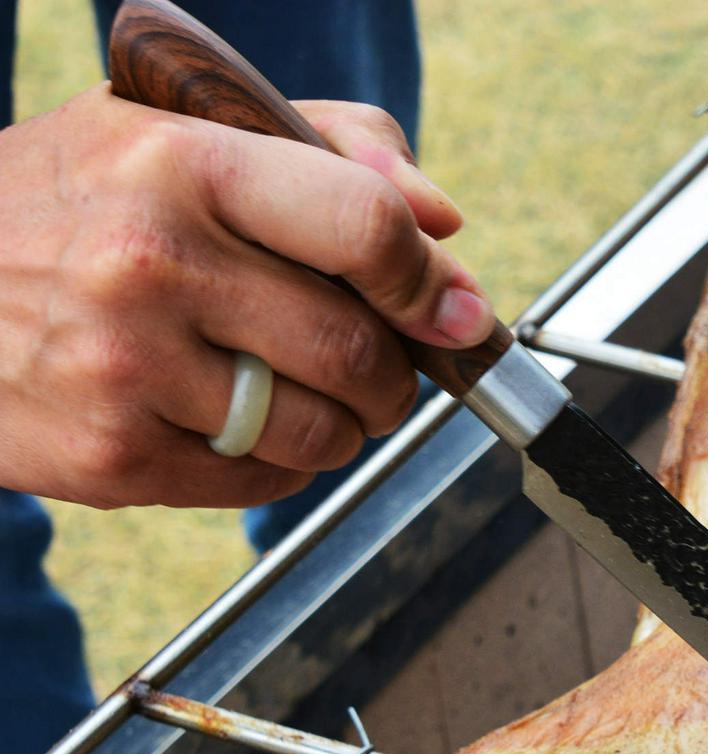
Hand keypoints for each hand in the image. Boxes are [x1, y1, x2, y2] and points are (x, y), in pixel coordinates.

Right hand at [0, 86, 493, 508]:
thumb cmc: (67, 201)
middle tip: (378, 363)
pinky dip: (280, 463)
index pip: (365, 227)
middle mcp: (150, 263)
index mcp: (179, 164)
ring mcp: (126, 368)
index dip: (429, 282)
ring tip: (303, 390)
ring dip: (344, 425)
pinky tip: (238, 421)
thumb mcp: (174, 129)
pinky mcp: (113, 457)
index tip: (450, 311)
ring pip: (322, 430)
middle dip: (393, 371)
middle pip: (358, 349)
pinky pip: (262, 482)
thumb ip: (328, 148)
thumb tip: (443, 227)